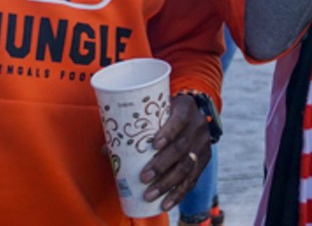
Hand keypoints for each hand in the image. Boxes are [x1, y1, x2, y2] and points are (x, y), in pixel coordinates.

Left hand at [140, 94, 211, 210]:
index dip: (169, 132)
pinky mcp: (204, 159)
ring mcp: (203, 143)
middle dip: (162, 165)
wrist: (191, 116)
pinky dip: (178, 193)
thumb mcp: (156, 114)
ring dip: (168, 183)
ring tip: (150, 194)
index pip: (180, 119)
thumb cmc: (166, 114)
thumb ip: (135, 128)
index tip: (154, 145)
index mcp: (186, 108)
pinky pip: (193, 179)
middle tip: (144, 177)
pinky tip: (166, 203)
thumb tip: (106, 150)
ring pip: (187, 166)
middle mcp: (198, 125)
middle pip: (182, 147)